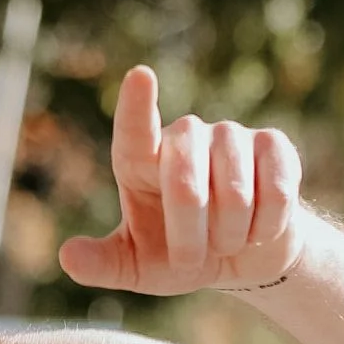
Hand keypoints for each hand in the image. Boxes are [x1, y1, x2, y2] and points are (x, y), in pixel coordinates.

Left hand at [60, 67, 302, 298]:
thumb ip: (102, 264)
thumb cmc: (181, 255)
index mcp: (140, 161)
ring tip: (225, 242)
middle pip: (184, 179)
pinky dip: (266, 225)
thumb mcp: (138, 267)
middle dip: (188, 233)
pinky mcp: (274, 146)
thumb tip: (68, 258)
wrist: (242, 257)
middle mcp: (184, 137)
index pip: (135, 130)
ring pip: (234, 190)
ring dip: (229, 235)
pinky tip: (259, 228)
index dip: (138, 105)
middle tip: (191, 259)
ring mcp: (230, 136)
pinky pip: (275, 190)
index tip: (140, 76)